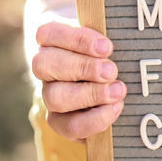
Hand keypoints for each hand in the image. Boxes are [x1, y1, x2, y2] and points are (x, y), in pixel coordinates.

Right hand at [31, 21, 124, 140]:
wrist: (111, 87)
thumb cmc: (107, 58)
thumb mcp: (106, 44)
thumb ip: (105, 40)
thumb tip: (111, 45)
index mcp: (51, 42)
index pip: (47, 34)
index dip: (76, 40)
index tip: (107, 47)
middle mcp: (45, 69)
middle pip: (44, 64)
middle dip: (82, 67)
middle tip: (111, 71)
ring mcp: (49, 96)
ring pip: (55, 97)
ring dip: (89, 94)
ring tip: (117, 91)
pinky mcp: (60, 122)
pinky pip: (69, 126)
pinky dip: (94, 119)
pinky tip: (114, 108)